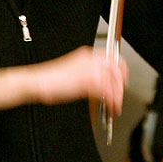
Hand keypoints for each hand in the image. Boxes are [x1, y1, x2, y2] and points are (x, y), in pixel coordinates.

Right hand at [0, 46, 128, 114]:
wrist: (38, 81)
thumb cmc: (51, 79)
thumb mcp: (73, 71)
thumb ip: (88, 74)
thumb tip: (100, 84)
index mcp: (87, 54)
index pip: (112, 58)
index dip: (121, 70)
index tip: (123, 80)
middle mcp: (90, 60)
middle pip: (116, 69)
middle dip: (121, 85)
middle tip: (120, 96)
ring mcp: (89, 70)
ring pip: (113, 81)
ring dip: (117, 95)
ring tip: (115, 105)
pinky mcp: (87, 82)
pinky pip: (106, 91)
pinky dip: (111, 101)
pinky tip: (110, 107)